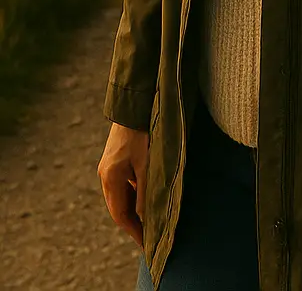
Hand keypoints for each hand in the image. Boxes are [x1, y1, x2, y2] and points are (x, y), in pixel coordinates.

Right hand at [97, 122, 149, 247]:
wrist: (133, 106)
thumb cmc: (142, 133)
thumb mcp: (146, 163)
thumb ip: (144, 190)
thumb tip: (143, 216)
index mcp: (111, 178)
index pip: (120, 214)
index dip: (133, 230)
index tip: (145, 243)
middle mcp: (105, 175)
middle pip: (117, 208)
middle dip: (131, 224)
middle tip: (146, 237)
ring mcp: (107, 168)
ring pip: (119, 197)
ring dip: (131, 210)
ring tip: (147, 221)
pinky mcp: (113, 161)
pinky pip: (121, 185)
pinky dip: (131, 195)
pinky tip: (143, 198)